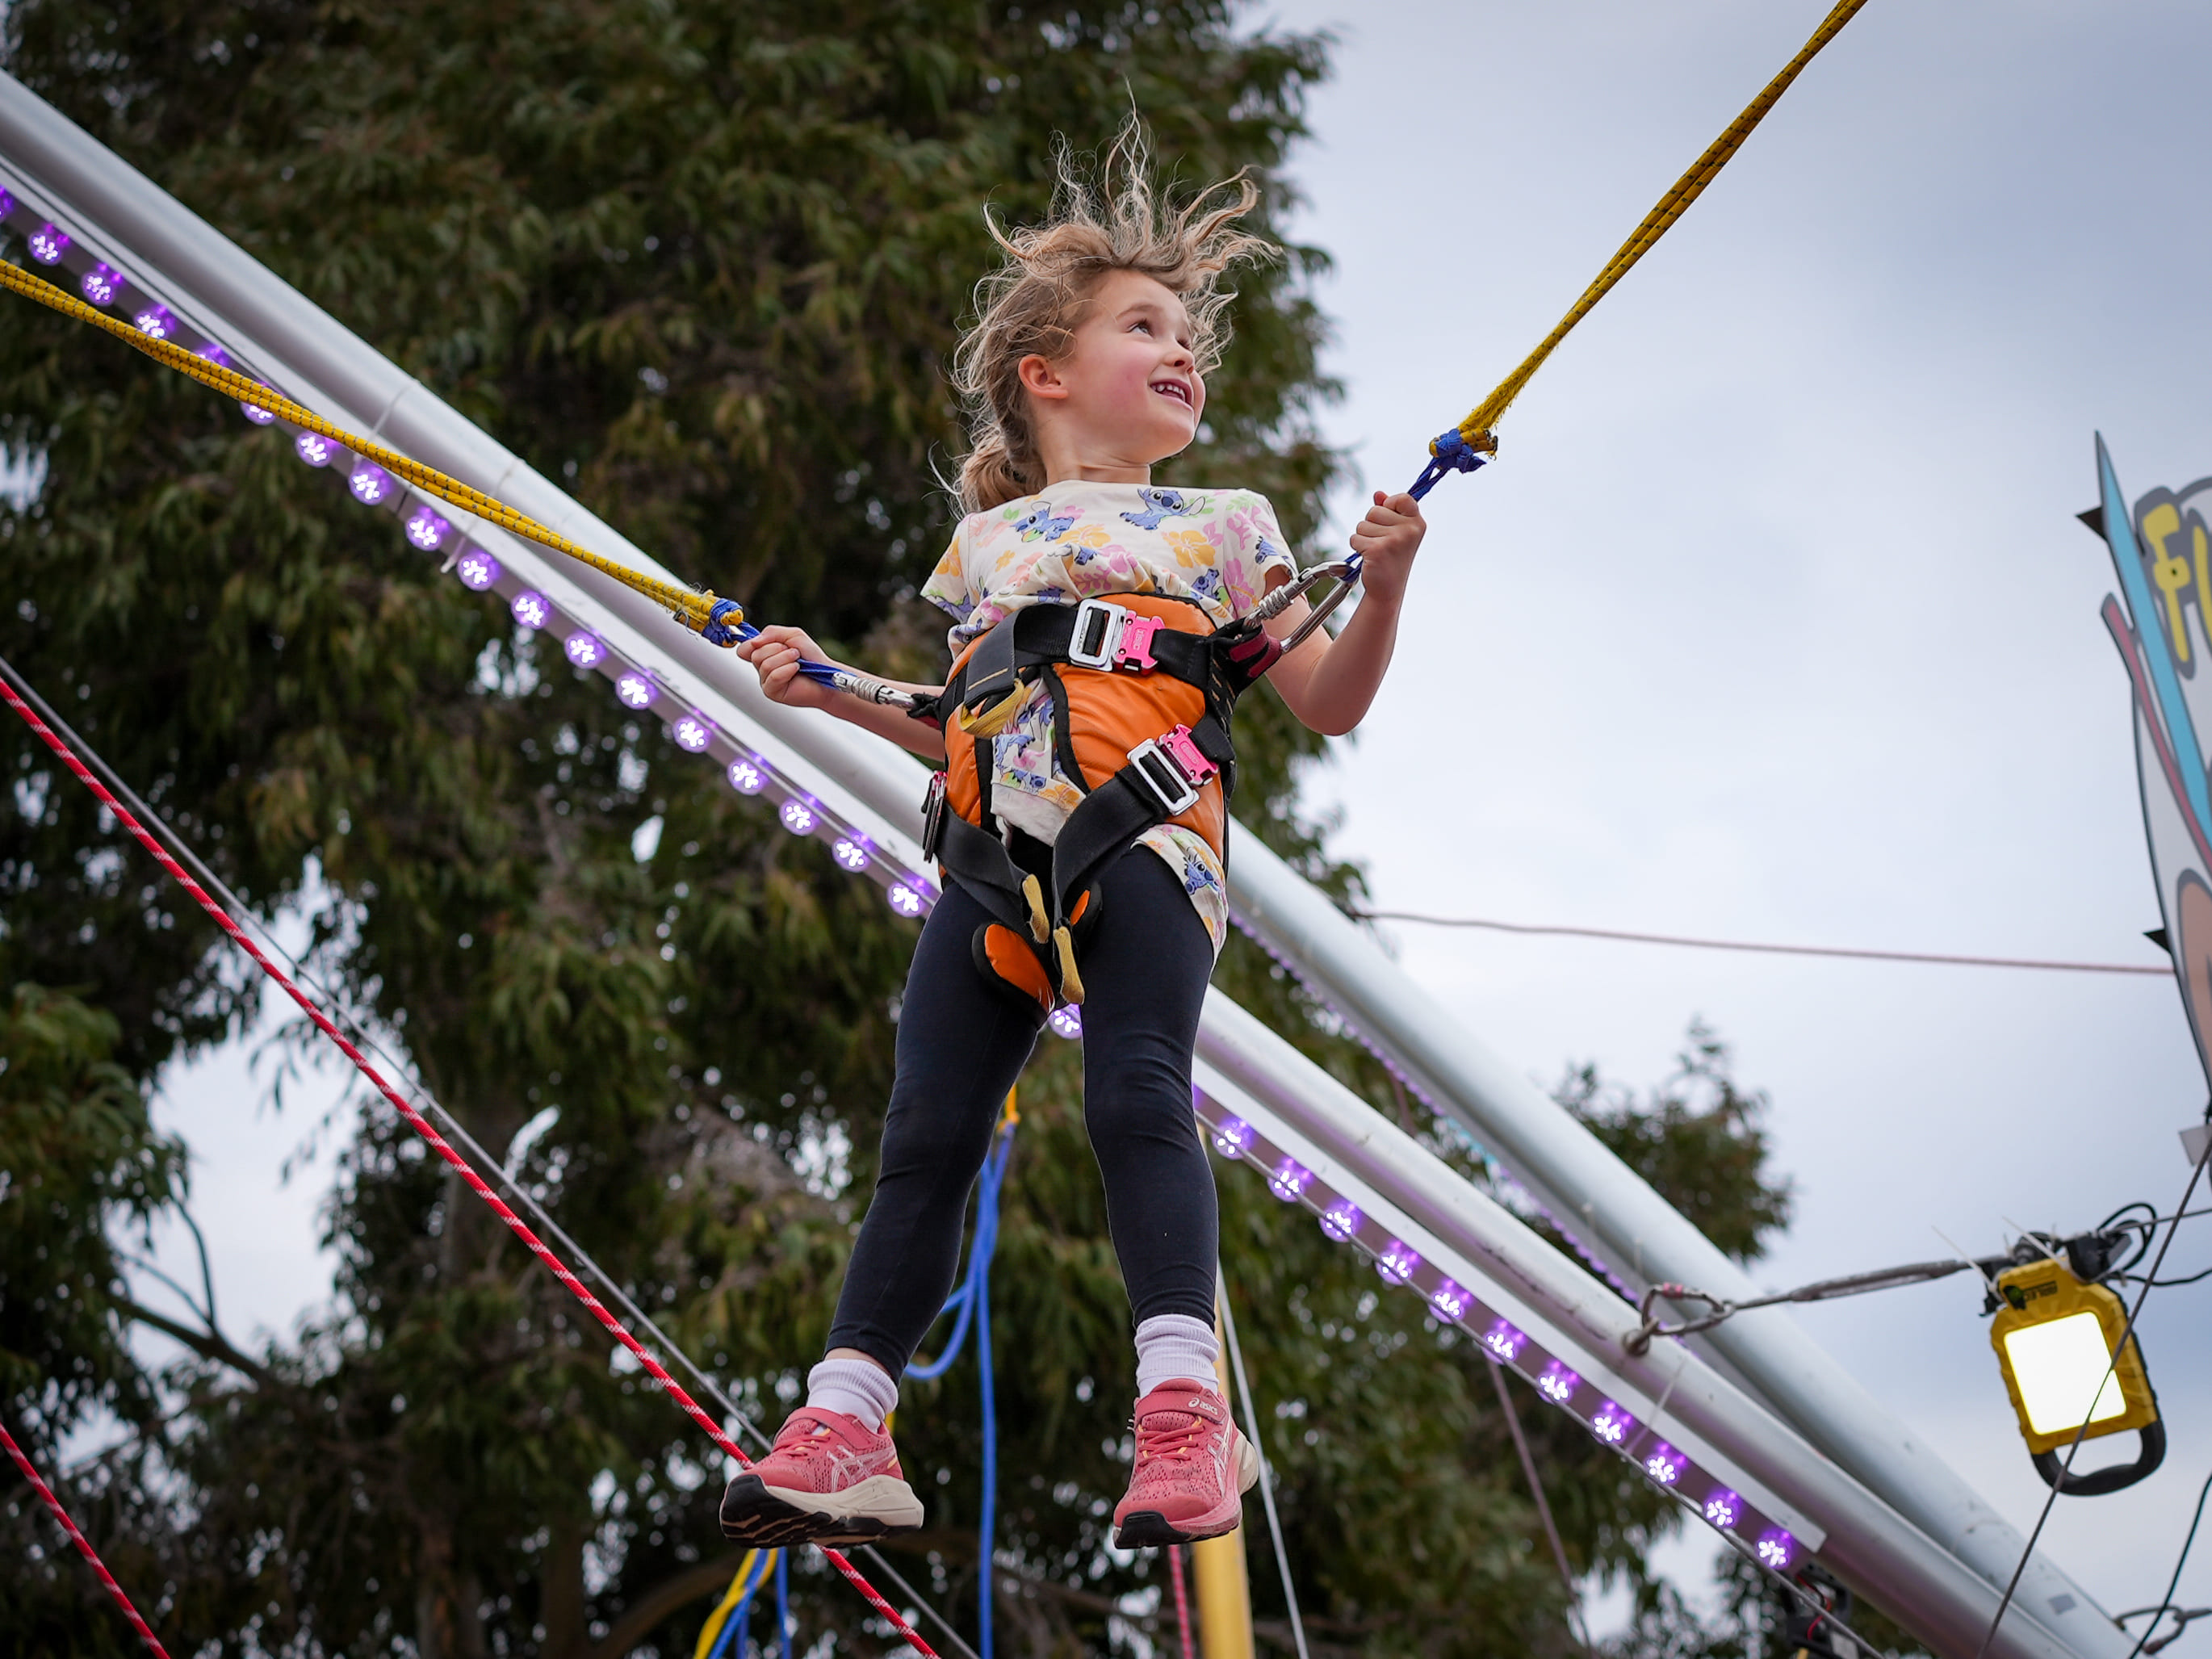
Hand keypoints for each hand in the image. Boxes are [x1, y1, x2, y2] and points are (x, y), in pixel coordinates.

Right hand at [736, 624, 837, 710]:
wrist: (826, 674)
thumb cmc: (811, 656)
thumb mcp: (793, 635)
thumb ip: (772, 632)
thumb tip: (754, 641)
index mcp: (764, 654)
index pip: (744, 649)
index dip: (752, 643)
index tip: (766, 641)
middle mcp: (762, 668)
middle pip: (755, 654)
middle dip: (777, 649)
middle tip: (794, 653)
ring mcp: (766, 681)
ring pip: (765, 664)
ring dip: (785, 658)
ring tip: (798, 661)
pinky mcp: (772, 692)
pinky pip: (773, 677)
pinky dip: (787, 670)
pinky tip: (796, 670)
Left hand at [1348, 489, 1424, 605]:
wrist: (1388, 588)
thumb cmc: (1392, 558)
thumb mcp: (1396, 531)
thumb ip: (1389, 510)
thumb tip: (1378, 494)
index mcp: (1417, 522)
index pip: (1402, 498)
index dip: (1389, 505)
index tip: (1390, 520)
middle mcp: (1409, 529)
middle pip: (1374, 510)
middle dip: (1371, 525)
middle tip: (1382, 543)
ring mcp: (1394, 539)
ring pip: (1362, 524)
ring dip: (1363, 537)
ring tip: (1376, 551)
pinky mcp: (1377, 549)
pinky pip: (1355, 538)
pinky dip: (1357, 547)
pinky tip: (1369, 558)